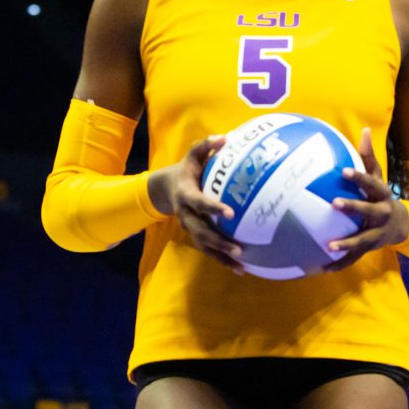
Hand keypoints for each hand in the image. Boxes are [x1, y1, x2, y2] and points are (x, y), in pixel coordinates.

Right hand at [149, 135, 243, 273]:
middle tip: (238, 248)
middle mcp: (185, 214)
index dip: (212, 208)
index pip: (198, 202)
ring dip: (221, 256)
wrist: (167, 188)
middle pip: (200, 231)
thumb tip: (224, 138)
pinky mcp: (195, 234)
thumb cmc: (187, 169)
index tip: (230, 212)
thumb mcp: (192, 154)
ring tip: (240, 265)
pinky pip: (207, 250)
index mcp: (185, 194)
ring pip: (203, 245)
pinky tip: (239, 269)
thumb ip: (205, 145)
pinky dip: (222, 260)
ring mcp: (189, 227)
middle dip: (218, 241)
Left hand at [324, 127, 408, 271]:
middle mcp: (381, 214)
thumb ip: (368, 157)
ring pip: (362, 239)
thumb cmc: (380, 195)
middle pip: (368, 210)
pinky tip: (320, 268)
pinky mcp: (369, 249)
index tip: (344, 170)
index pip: (371, 183)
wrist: (401, 225)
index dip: (359, 176)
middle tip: (333, 203)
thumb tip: (364, 129)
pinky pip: (353, 258)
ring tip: (328, 246)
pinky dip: (338, 264)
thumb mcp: (378, 177)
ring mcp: (377, 233)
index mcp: (382, 195)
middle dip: (353, 207)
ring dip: (346, 243)